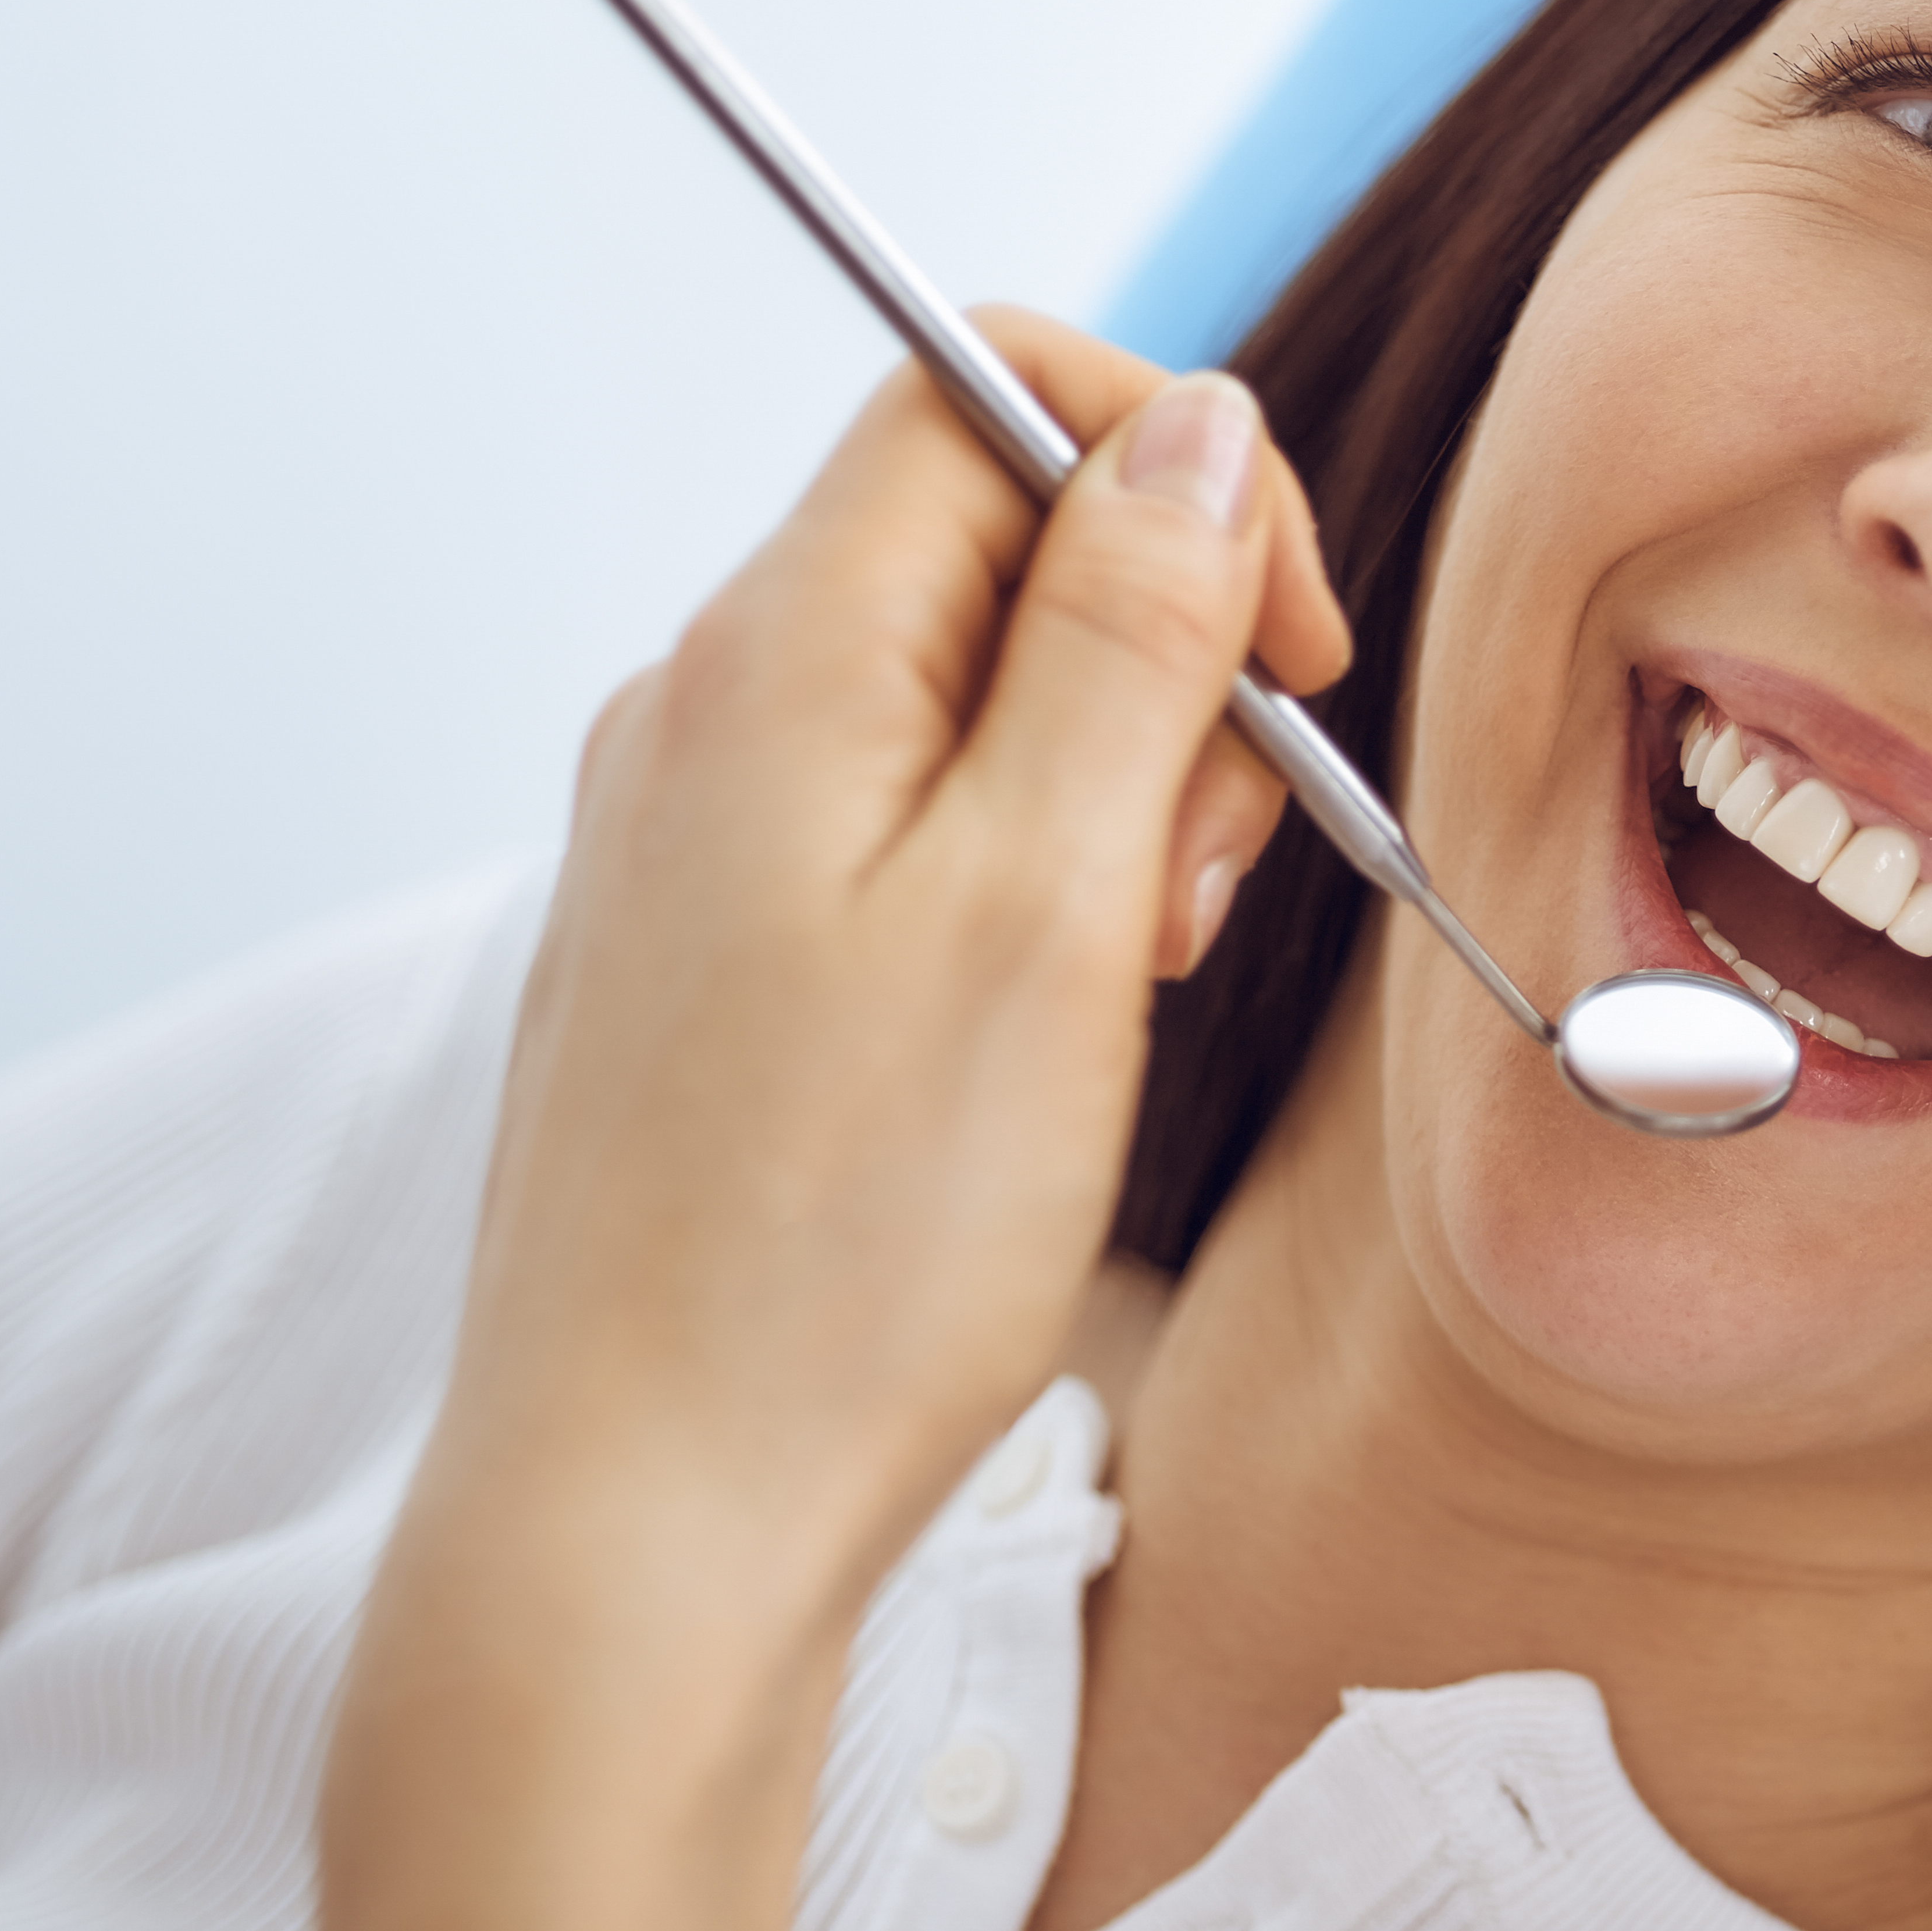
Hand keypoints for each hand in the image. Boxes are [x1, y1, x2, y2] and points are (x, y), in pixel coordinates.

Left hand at [271, 316, 1341, 1930]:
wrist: (642, 1533)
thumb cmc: (840, 1256)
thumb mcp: (1052, 905)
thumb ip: (1132, 634)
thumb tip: (1192, 426)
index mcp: (778, 659)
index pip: (988, 396)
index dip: (1178, 479)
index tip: (1289, 652)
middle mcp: (708, 714)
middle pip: (995, 549)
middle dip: (1160, 676)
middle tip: (1190, 891)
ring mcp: (698, 839)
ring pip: (972, 702)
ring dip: (1106, 806)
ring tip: (1118, 993)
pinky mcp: (717, 956)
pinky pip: (913, 834)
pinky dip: (1025, 900)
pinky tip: (1037, 1049)